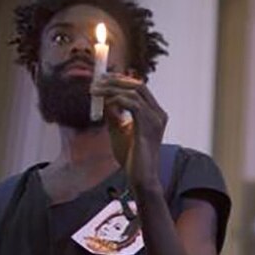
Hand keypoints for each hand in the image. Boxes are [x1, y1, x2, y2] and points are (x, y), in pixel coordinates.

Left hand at [90, 73, 167, 194]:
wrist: (141, 176)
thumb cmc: (132, 157)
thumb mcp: (119, 130)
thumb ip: (113, 114)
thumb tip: (103, 99)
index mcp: (155, 114)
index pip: (139, 88)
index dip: (120, 79)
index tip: (102, 79)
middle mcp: (158, 114)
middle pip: (138, 85)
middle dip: (115, 80)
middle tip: (96, 82)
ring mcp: (155, 119)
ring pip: (134, 91)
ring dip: (111, 89)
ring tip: (95, 92)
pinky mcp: (148, 126)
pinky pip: (132, 103)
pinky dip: (116, 99)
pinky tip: (106, 104)